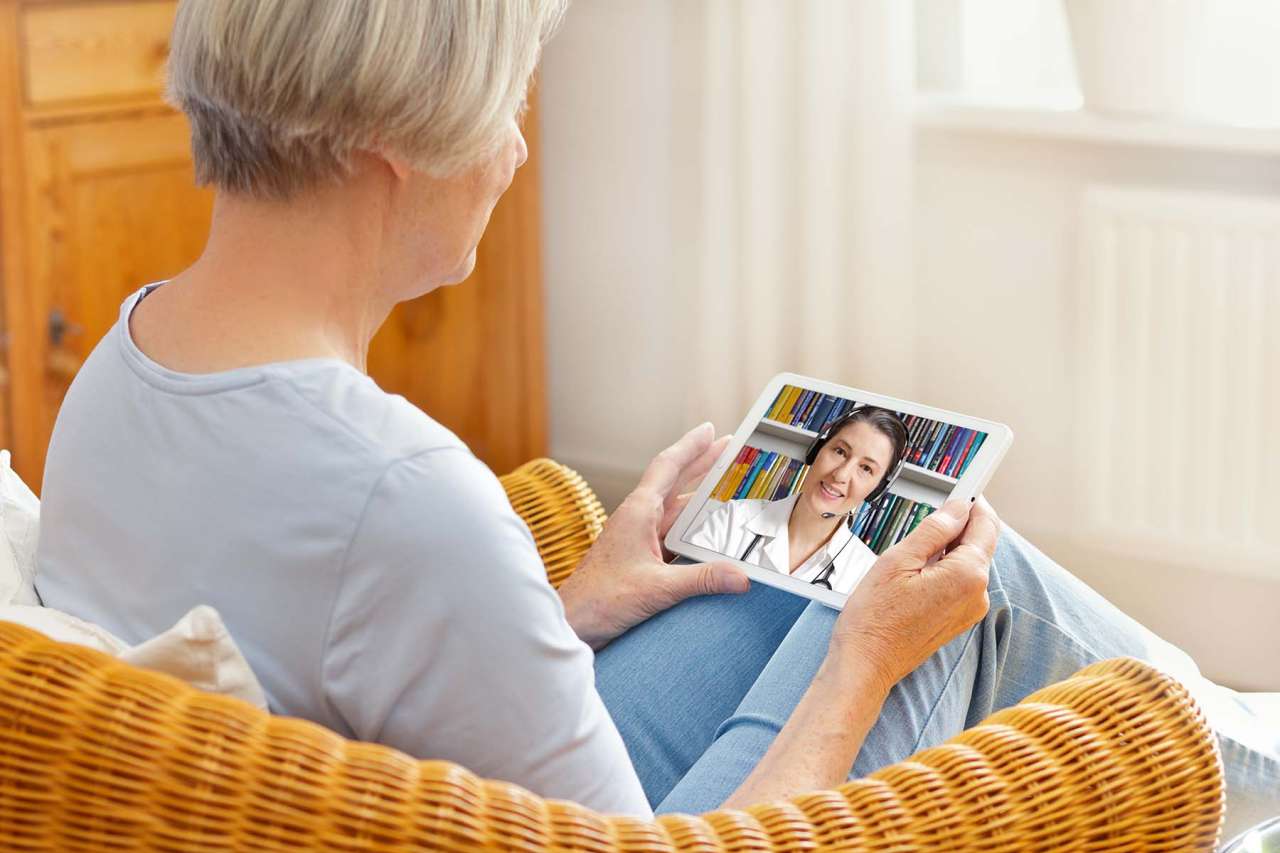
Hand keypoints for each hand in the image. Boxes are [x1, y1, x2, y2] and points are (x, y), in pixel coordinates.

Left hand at [558, 423, 750, 649]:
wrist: (573, 622)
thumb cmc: (599, 599)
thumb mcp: (657, 587)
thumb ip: (701, 579)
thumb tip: (741, 576)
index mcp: (638, 511)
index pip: (668, 466)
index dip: (691, 446)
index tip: (711, 429)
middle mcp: (638, 518)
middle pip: (676, 482)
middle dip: (703, 464)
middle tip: (730, 448)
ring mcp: (637, 537)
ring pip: (676, 509)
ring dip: (701, 498)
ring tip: (728, 487)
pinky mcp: (639, 557)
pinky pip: (673, 535)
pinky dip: (693, 529)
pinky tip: (710, 534)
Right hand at [829, 496, 999, 693]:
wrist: (866, 663)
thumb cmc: (874, 618)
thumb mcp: (899, 559)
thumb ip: (934, 529)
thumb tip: (957, 508)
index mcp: (968, 574)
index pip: (985, 524)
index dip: (973, 501)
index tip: (963, 487)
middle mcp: (978, 594)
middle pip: (979, 543)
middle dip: (959, 525)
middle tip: (928, 516)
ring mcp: (970, 610)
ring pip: (968, 562)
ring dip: (947, 549)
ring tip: (911, 553)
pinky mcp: (959, 620)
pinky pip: (960, 582)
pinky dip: (944, 569)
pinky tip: (915, 574)